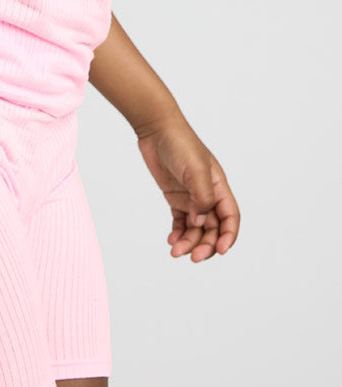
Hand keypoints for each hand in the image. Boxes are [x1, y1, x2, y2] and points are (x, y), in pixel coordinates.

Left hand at [135, 115, 239, 261]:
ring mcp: (191, 196)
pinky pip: (180, 221)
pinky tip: (172, 240)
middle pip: (213, 227)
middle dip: (205, 244)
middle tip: (193, 257)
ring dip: (189, 242)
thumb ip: (202, 197)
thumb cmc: (180, 144)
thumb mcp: (195, 169)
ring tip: (175, 251)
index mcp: (219, 186)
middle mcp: (207, 194)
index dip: (229, 236)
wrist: (156, 130)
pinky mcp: (175, 197)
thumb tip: (201, 221)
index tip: (220, 251)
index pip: (230, 217)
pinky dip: (178, 233)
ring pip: (195, 228)